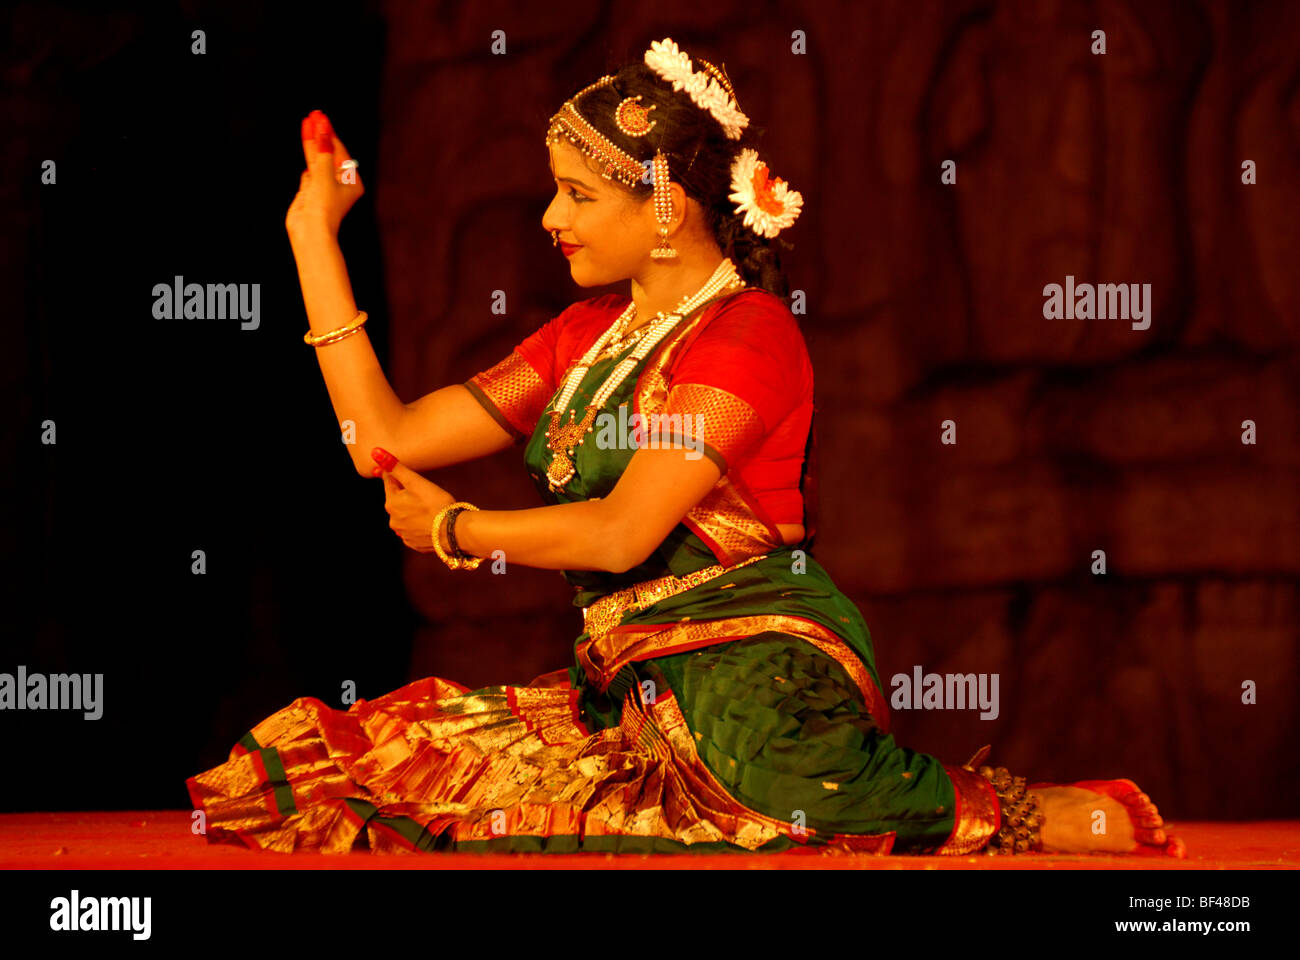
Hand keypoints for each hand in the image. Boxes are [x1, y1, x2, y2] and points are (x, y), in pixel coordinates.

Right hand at [286, 109, 364, 241]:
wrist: (310, 232)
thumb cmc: (324, 209)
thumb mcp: (325, 176)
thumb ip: (322, 152)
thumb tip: (323, 130)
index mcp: (352, 181)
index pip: (340, 151)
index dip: (329, 133)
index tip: (320, 117)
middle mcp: (339, 183)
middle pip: (329, 153)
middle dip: (321, 134)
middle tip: (314, 115)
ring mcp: (324, 187)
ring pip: (318, 159)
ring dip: (312, 142)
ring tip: (307, 122)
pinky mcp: (311, 191)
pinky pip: (310, 170)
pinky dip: (309, 157)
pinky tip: (308, 142)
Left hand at [371, 446, 455, 552]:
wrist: (453, 531)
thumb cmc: (436, 504)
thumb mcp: (415, 481)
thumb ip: (395, 467)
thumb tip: (375, 452)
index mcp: (391, 503)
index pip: (389, 483)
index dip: (397, 475)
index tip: (404, 473)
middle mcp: (393, 520)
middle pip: (397, 501)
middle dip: (406, 495)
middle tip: (424, 492)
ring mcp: (403, 534)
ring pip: (405, 516)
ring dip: (412, 511)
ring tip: (429, 507)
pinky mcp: (414, 543)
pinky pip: (413, 530)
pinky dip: (419, 525)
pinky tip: (430, 522)